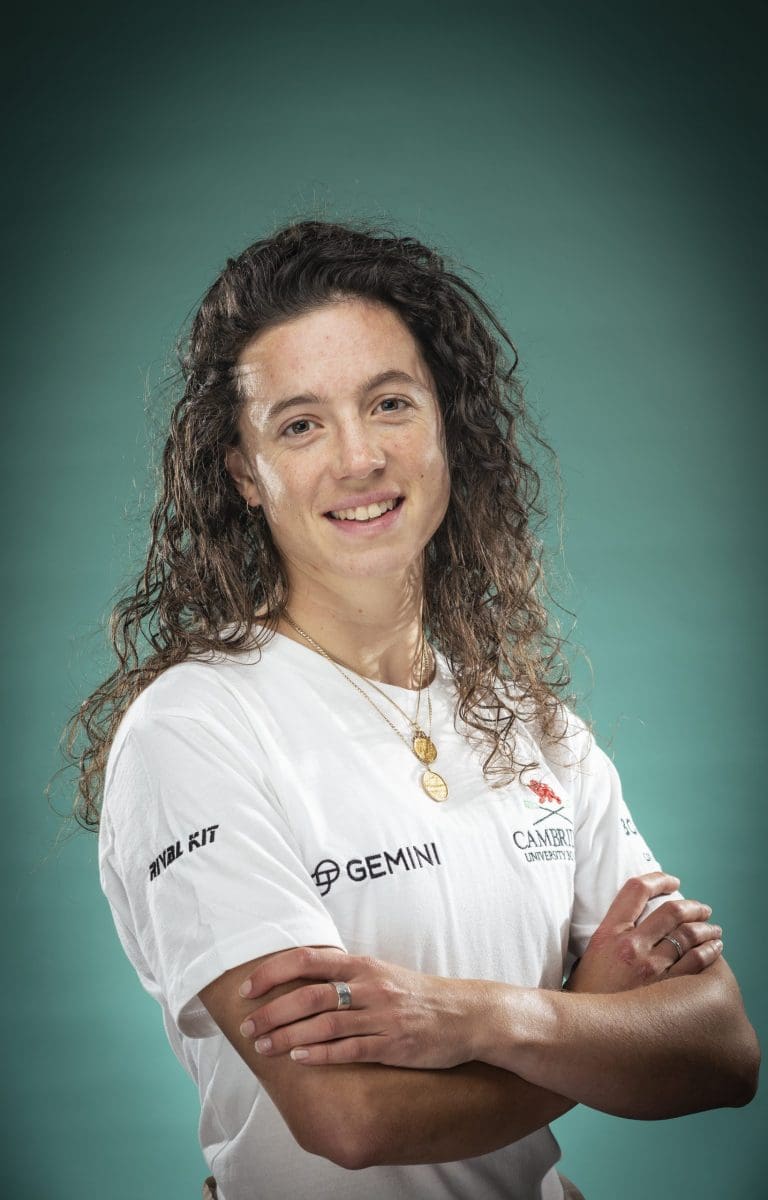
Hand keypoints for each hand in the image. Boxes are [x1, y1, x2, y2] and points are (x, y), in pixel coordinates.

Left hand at [237, 946, 494, 1068]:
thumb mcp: (382, 974)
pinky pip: (349, 1050)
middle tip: (247, 1026)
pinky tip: (298, 1059)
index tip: (248, 987)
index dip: (273, 971)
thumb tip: (302, 979)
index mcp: (364, 965)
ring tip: (263, 1047)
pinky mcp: (392, 1045)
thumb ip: (347, 975)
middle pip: (308, 994)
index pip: (308, 959)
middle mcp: (369, 987)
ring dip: (287, 1036)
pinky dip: (320, 1054)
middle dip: (271, 1010)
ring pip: (323, 1024)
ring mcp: (380, 1016)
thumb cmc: (419, 995)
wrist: (467, 1015)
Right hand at [565, 871, 722, 993]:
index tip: (672, 882)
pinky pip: (697, 964)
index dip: (658, 880)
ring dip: (706, 928)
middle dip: (693, 906)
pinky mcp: (666, 992)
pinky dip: (709, 952)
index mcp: (608, 933)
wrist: (581, 1034)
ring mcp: (650, 969)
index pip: (636, 890)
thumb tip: (637, 923)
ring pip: (689, 936)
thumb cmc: (586, 997)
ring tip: (713, 929)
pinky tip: (714, 951)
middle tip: (702, 908)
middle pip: (671, 911)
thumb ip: (613, 937)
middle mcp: (630, 947)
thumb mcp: (589, 957)